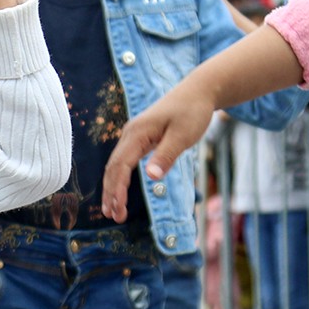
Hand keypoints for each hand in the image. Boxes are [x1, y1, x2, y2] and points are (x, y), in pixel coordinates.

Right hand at [101, 87, 213, 221]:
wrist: (197, 91)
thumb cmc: (192, 112)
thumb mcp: (183, 136)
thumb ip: (166, 156)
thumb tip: (150, 177)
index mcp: (137, 133)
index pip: (120, 165)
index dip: (117, 188)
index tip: (118, 208)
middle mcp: (129, 134)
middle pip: (113, 167)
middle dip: (111, 193)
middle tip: (114, 216)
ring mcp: (132, 136)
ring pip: (115, 165)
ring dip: (112, 187)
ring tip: (112, 210)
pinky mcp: (139, 139)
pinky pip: (123, 161)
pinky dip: (119, 178)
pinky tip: (119, 190)